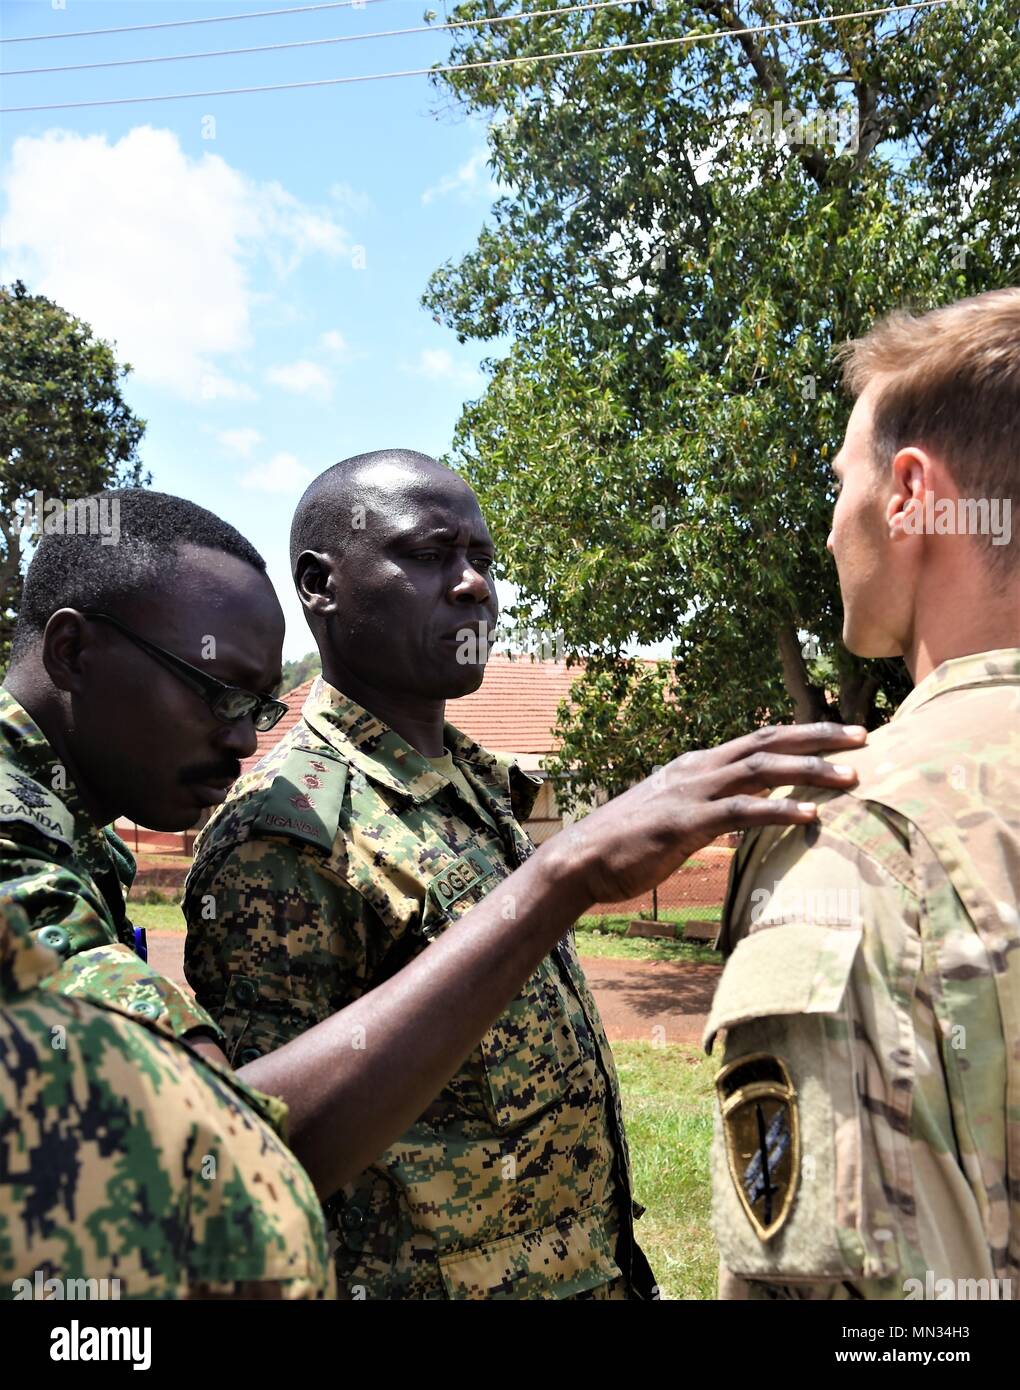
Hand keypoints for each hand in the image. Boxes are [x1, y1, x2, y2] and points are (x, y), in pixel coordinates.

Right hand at [551, 722, 867, 905]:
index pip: (759, 739)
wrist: (580, 860)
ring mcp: (692, 792)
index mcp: (697, 765)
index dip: (804, 734)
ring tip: (853, 777)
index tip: (844, 735)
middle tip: (867, 736)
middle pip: (769, 740)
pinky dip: (780, 809)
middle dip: (820, 736)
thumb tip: (743, 815)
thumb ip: (709, 809)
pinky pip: (742, 810)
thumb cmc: (627, 845)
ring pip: (763, 769)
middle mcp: (698, 769)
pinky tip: (812, 816)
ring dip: (811, 769)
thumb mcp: (674, 817)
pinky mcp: (686, 822)